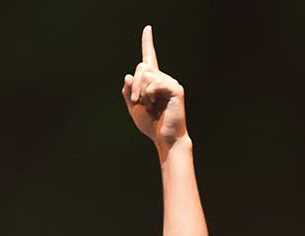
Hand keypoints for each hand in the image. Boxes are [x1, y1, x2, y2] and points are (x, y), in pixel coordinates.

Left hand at [121, 26, 187, 151]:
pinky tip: (155, 104)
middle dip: (134, 85)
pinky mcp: (175, 88)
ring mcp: (170, 82)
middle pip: (141, 67)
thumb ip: (129, 91)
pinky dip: (149, 95)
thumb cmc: (151, 124)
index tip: (147, 28)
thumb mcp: (133, 107)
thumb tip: (129, 76)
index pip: (149, 58)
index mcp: (153, 82)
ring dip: (141, 91)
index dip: (148, 42)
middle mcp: (163, 78)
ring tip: (148, 104)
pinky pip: (154, 83)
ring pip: (146, 75)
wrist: (164, 138)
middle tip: (138, 101)